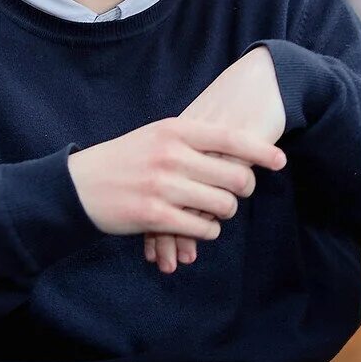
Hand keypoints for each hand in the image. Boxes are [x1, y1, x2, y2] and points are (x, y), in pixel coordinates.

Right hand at [68, 117, 285, 243]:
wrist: (80, 184)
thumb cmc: (126, 158)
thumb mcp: (157, 135)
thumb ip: (193, 137)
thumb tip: (239, 146)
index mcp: (175, 130)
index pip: (230, 138)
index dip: (260, 151)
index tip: (280, 161)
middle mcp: (172, 155)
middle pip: (234, 176)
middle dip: (244, 188)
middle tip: (240, 192)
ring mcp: (163, 186)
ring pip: (222, 205)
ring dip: (225, 212)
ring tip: (216, 210)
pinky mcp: (154, 216)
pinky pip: (202, 228)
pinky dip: (207, 231)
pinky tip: (201, 228)